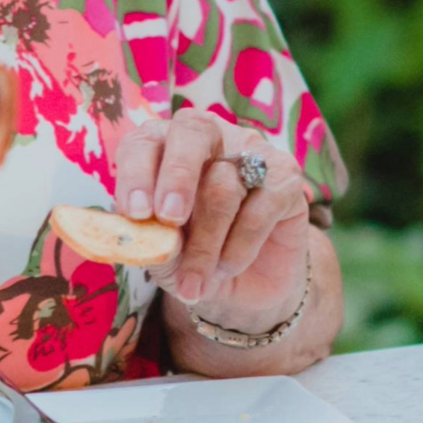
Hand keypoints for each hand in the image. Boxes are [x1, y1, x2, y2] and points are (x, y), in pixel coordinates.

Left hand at [111, 111, 310, 335]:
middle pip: (194, 131)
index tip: (136, 212)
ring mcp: (253, 153)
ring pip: (223, 184)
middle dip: (177, 176)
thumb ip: (151, 241)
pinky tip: (228, 268)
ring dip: (205, 244)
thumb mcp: (163, 257)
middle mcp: (211, 138)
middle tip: (169, 219)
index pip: (146, 142)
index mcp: (166, 148)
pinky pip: (259, 208)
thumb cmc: (192, 260)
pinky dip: (238, 248)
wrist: (244, 290)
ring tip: (195, 283)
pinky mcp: (287, 176)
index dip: (137, 172)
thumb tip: (146, 233)